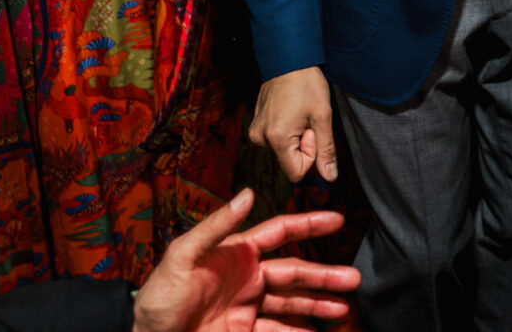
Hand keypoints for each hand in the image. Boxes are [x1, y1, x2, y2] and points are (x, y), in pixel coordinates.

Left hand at [130, 187, 359, 331]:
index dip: (308, 225)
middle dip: (324, 275)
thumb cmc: (158, 298)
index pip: (280, 233)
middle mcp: (247, 278)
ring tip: (343, 309)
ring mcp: (247, 307)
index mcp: (236, 253)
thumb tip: (247, 194)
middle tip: (352, 278)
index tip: (337, 219)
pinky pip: (277, 331)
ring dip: (318, 305)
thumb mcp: (182, 256)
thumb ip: (216, 226)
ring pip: (292, 303)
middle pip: (295, 272)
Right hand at [249, 66, 337, 183]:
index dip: (310, 155)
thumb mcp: (323, 116)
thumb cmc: (306, 83)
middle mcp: (260, 139)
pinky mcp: (256, 125)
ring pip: (283, 150)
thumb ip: (326, 149)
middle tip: (307, 119)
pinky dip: (287, 130)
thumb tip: (330, 176)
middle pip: (289, 161)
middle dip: (303, 144)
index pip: (296, 173)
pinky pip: (275, 140)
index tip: (312, 131)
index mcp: (276, 139)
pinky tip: (291, 110)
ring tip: (298, 112)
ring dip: (295, 136)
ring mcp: (255, 131)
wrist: (288, 58)